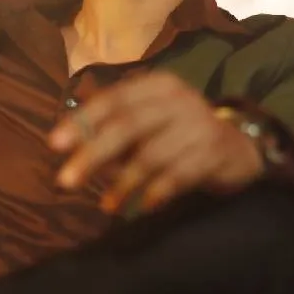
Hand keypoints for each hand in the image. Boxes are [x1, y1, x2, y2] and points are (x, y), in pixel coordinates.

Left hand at [48, 72, 263, 212]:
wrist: (239, 149)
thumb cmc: (180, 135)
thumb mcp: (150, 124)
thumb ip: (114, 131)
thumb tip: (71, 147)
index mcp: (158, 86)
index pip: (114, 100)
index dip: (82, 121)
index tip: (55, 144)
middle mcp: (180, 100)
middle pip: (128, 126)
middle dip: (93, 154)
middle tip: (66, 180)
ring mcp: (200, 125)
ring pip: (151, 155)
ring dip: (123, 184)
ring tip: (106, 205)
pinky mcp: (215, 153)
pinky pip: (178, 176)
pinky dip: (155, 193)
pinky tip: (141, 208)